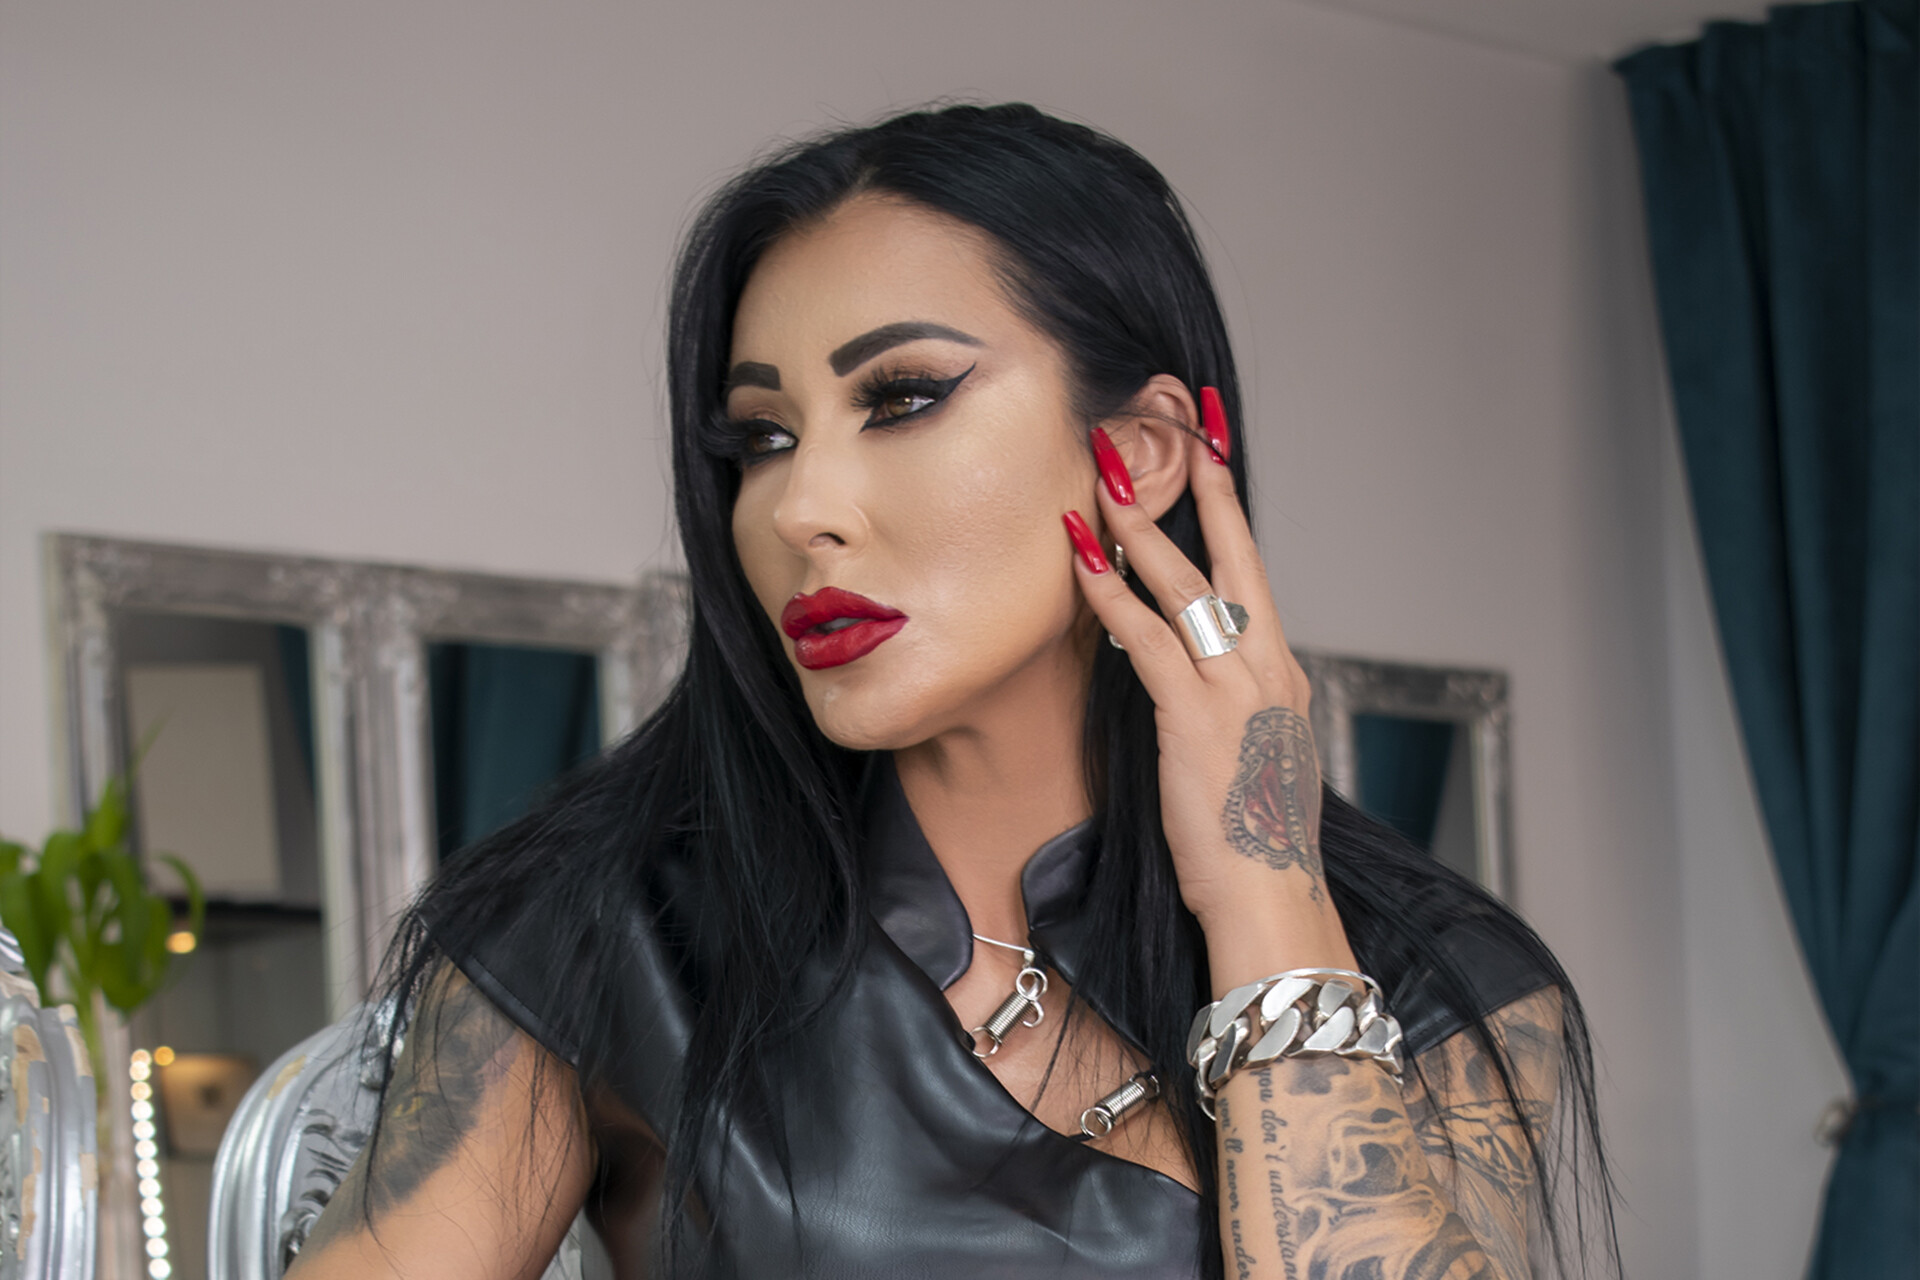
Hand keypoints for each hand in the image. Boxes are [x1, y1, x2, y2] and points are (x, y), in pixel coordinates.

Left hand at [1062, 390, 1354, 972]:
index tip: (1215, 459)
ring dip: (1139, 527)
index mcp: (1284, 675)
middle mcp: (1268, 668)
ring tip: (1102, 476)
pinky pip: (1145, 636)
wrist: (1272, 897)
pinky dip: (1109, 592)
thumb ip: (1242, 715)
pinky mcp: (1194, 716)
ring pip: (1186, 585)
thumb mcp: (1261, 763)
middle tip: (1181, 423)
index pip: (1254, 576)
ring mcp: (1236, 688)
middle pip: (1237, 556)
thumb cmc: (1259, 845)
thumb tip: (1217, 698)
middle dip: (1206, 486)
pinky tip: (1078, 559)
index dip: (1231, 515)